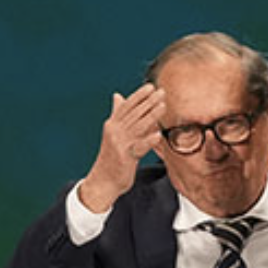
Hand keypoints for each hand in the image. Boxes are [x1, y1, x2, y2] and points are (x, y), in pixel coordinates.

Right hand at [77, 83, 166, 212]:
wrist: (103, 181)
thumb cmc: (113, 156)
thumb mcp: (115, 133)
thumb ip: (118, 115)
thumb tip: (117, 95)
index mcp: (113, 124)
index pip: (127, 106)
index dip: (138, 96)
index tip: (150, 86)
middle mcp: (114, 131)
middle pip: (134, 113)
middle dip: (148, 102)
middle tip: (162, 91)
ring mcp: (119, 143)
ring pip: (137, 126)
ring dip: (151, 115)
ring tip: (164, 105)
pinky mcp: (125, 157)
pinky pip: (139, 147)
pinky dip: (149, 140)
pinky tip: (158, 134)